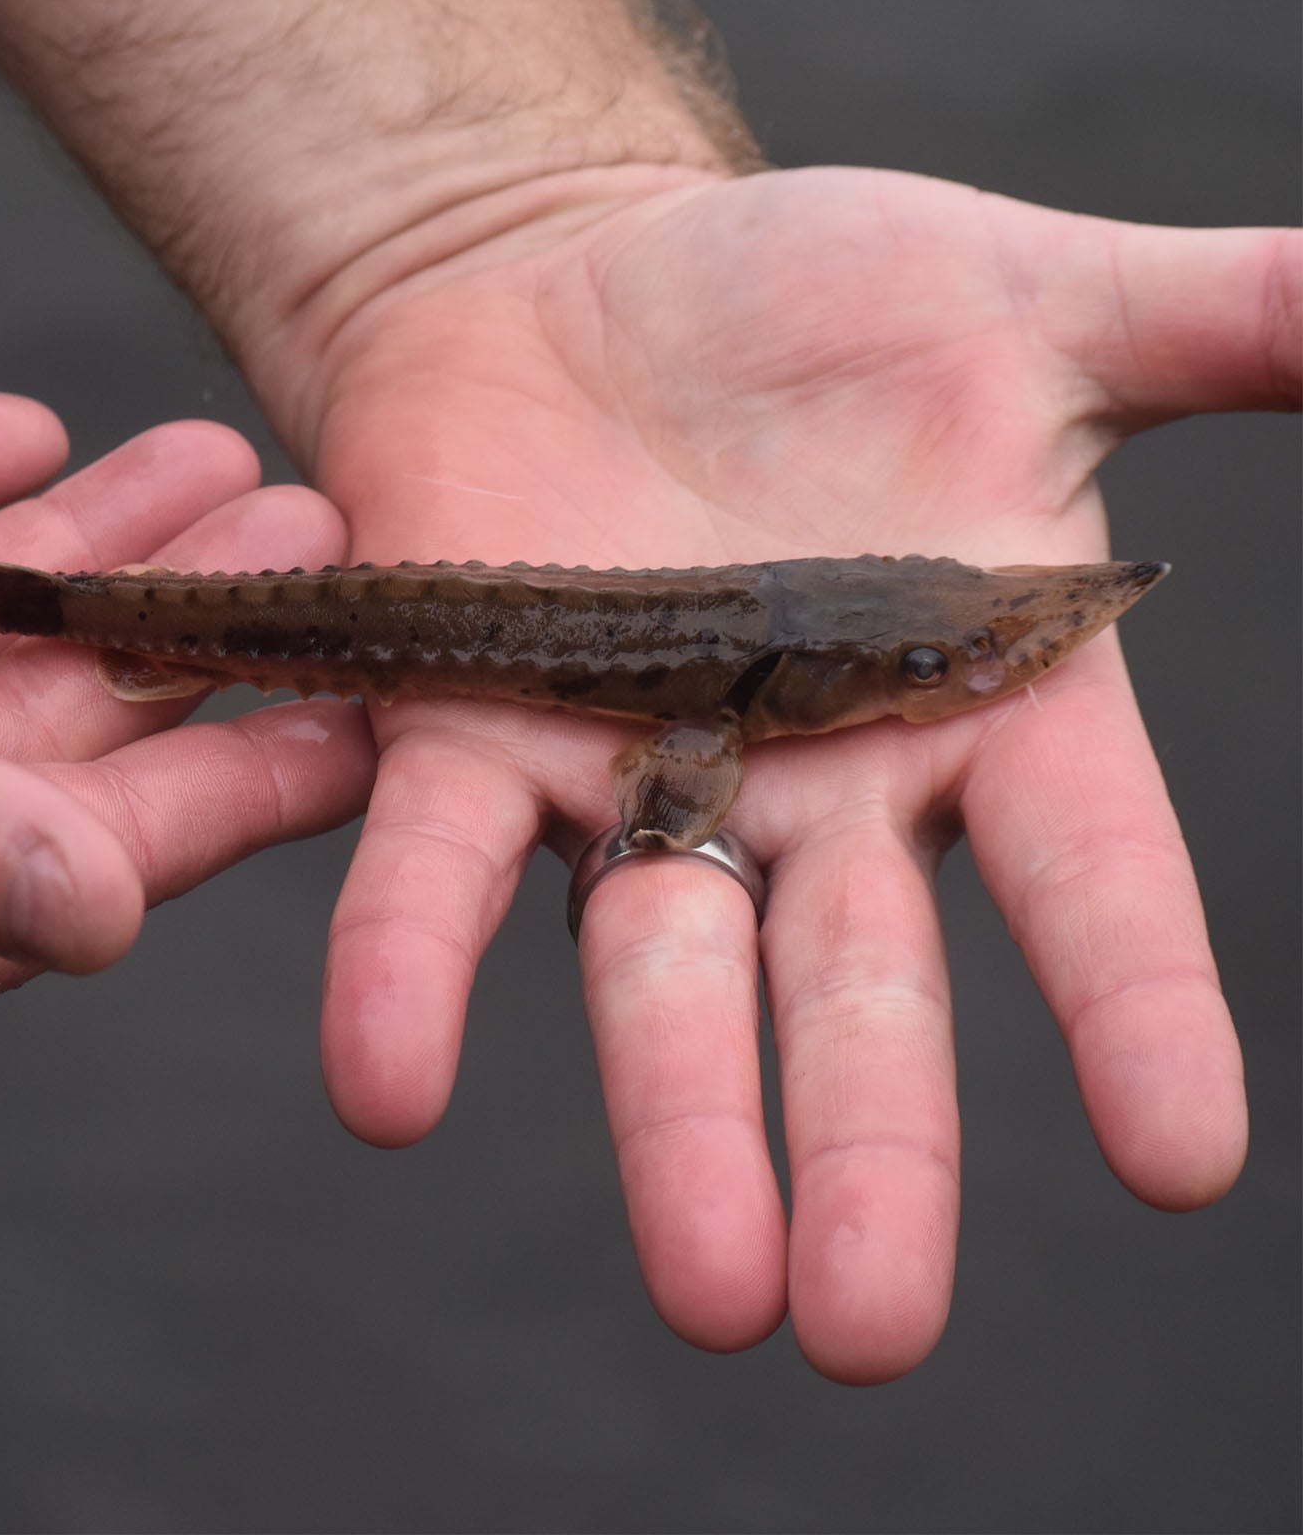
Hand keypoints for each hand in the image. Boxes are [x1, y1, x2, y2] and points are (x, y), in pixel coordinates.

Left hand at [270, 166, 1289, 1379]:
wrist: (563, 271)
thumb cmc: (806, 298)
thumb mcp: (1027, 300)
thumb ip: (1217, 324)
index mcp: (976, 698)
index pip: (1084, 882)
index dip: (1134, 1012)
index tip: (1179, 1156)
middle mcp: (808, 778)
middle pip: (856, 992)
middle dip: (868, 1153)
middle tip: (868, 1330)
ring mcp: (630, 766)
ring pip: (660, 969)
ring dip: (675, 1128)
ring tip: (709, 1294)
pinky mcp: (464, 730)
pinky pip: (432, 868)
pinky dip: (407, 968)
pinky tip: (386, 1088)